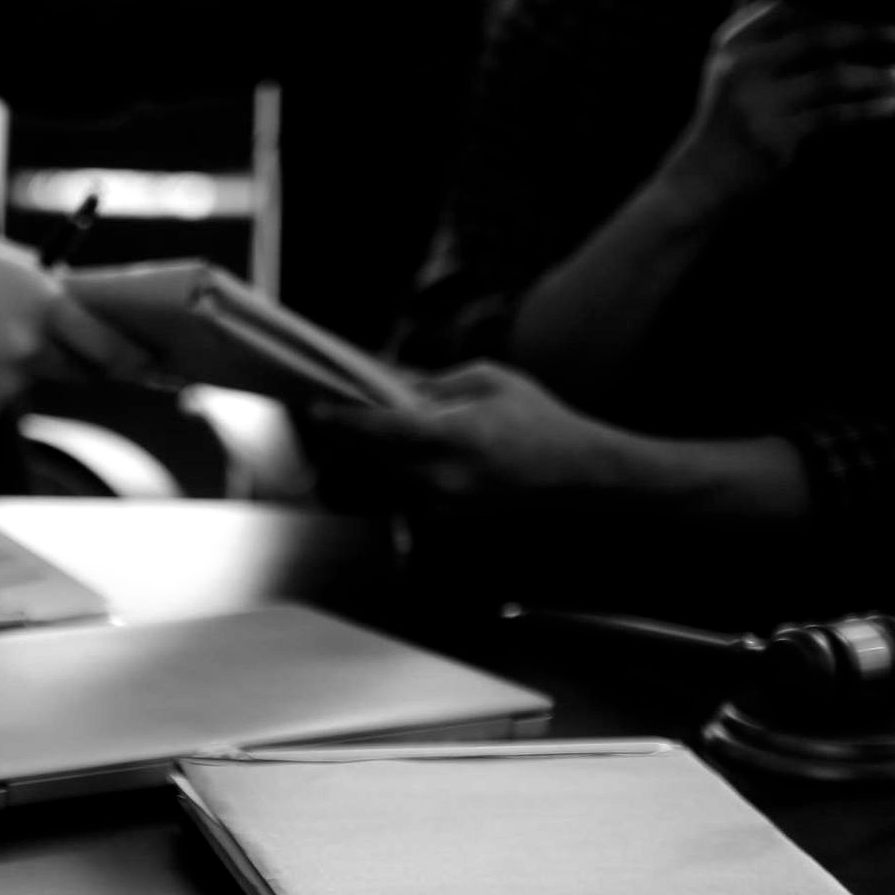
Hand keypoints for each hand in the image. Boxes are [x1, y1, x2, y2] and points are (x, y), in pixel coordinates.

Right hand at [0, 235, 152, 421]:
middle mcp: (28, 352)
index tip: (147, 360)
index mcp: (40, 306)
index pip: (111, 346)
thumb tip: (75, 298)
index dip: (133, 356)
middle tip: (47, 337)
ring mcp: (3, 388)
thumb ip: (40, 279)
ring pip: (33, 380)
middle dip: (75, 355)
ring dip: (19, 363)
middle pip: (78, 368)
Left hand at [307, 362, 660, 509]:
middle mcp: (443, 476)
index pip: (382, 431)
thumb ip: (437, 384)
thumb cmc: (537, 418)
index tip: (317, 407)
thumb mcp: (489, 381)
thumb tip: (393, 386)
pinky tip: (401, 449)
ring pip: (389, 473)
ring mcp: (445, 502)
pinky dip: (398, 466)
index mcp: (455, 438)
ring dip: (375, 451)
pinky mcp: (448, 514)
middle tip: (331, 409)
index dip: (345, 420)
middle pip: (377, 454)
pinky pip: (408, 486)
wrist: (577, 472)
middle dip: (354, 433)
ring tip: (361, 425)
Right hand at [663, 0, 894, 208]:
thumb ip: (761, 30)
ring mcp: (757, 102)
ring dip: (880, 76)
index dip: (843, 1)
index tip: (883, 2)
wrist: (701, 181)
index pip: (797, 4)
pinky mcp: (774, 136)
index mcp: (736, 41)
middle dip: (872, 32)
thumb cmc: (729, 121)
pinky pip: (835, 116)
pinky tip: (893, 107)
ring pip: (834, 76)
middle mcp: (743, 66)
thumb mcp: (734, 68)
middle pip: (821, 34)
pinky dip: (869, 110)